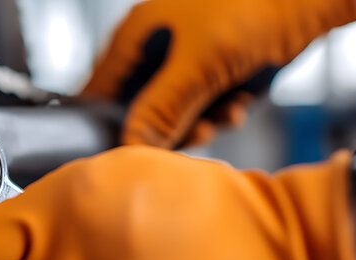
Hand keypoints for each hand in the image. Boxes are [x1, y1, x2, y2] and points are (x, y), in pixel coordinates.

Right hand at [81, 0, 355, 147]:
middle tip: (191, 134)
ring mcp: (185, 61)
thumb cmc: (255, 6)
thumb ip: (162, 108)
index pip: (100, 90)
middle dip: (165, 129)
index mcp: (136, 35)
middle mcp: (156, 49)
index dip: (109, 123)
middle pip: (138, 109)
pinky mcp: (212, 72)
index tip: (127, 150)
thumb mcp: (201, 65)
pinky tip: (237, 105)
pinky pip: (202, 108)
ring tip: (222, 115)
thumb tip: (129, 144)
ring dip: (197, 124)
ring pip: (172, 114)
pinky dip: (219, 114)